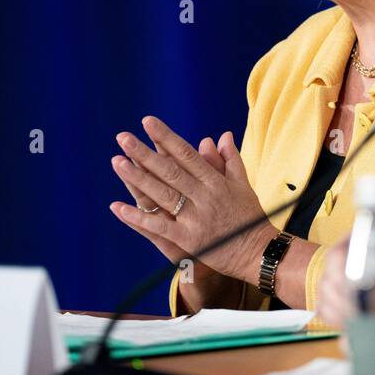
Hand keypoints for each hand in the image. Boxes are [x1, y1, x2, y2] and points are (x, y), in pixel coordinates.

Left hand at [109, 117, 269, 285]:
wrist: (258, 252)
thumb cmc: (249, 217)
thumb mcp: (243, 185)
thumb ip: (230, 160)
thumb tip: (222, 135)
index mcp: (216, 181)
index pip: (187, 154)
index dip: (166, 137)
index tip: (148, 122)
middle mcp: (205, 196)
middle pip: (170, 171)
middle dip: (145, 153)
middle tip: (123, 137)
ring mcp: (196, 218)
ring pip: (162, 194)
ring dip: (137, 179)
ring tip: (116, 162)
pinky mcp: (188, 240)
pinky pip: (159, 226)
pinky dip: (138, 217)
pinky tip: (117, 207)